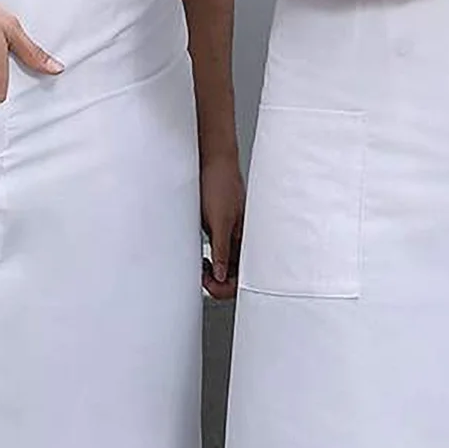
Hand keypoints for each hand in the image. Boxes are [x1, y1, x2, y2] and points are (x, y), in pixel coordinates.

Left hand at [200, 152, 244, 299]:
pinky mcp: (222, 227)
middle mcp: (242, 238)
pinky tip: (202, 258)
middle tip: (203, 277)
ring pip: (226, 265)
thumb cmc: (220, 183)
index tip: (210, 285)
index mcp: (247, 237)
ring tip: (201, 269)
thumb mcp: (219, 221)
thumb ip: (221, 250)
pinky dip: (211, 260)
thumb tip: (221, 275)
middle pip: (235, 274)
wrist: (213, 160)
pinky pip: (219, 252)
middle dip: (218, 282)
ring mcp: (232, 233)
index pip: (244, 276)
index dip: (227, 286)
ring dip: (213, 272)